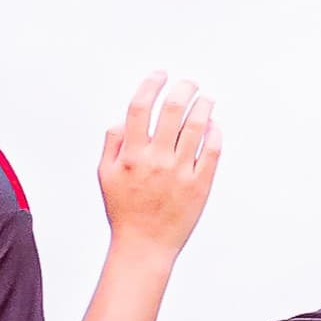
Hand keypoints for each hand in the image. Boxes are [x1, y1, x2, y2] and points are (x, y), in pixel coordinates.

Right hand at [99, 73, 221, 252]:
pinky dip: (215, 132)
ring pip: (197, 126)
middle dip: (183, 88)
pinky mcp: (200, 184)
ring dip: (203, 105)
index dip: (151, 84)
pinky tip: (213, 126)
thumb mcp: (105, 175)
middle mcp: (156, 160)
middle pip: (173, 109)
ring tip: (206, 99)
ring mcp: (180, 172)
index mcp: (131, 155)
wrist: (144, 246)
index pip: (140, 107)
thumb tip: (123, 119)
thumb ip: (112, 143)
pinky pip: (213, 150)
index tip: (160, 75)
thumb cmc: (125, 211)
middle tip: (188, 83)